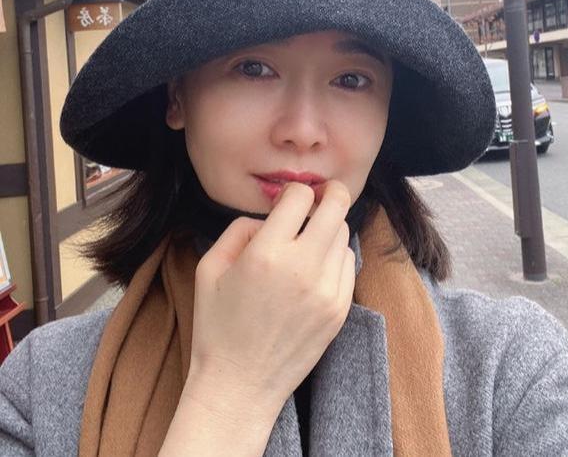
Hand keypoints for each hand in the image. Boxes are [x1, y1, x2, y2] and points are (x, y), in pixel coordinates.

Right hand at [185, 180, 355, 419]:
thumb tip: (271, 215)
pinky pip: (349, 263)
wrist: (239, 385)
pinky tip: (314, 267)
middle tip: (317, 198)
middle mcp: (302, 268)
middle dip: (328, 193)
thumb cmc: (218, 326)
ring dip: (328, 228)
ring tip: (307, 241)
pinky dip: (335, 255)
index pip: (300, 196)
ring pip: (343, 233)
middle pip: (336, 206)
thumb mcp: (210, 267)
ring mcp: (327, 290)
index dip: (293, 191)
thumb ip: (239, 228)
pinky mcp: (340, 310)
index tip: (286, 200)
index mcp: (266, 254)